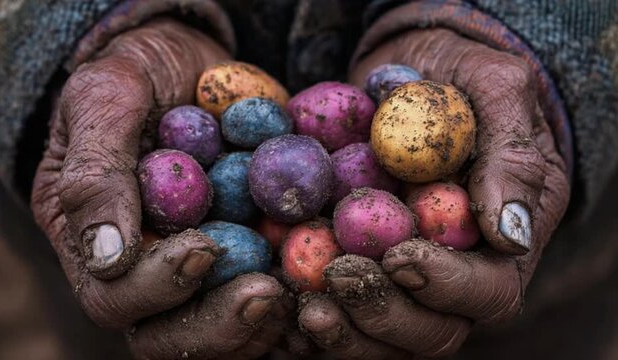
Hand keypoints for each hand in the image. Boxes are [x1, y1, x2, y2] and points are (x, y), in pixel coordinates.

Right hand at [31, 18, 291, 358]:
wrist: (193, 66)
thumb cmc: (139, 72)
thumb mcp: (106, 97)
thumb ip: (96, 170)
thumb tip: (107, 256)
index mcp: (95, 242)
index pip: (115, 298)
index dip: (159, 287)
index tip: (204, 246)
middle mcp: (145, 271)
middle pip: (170, 337)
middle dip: (219, 322)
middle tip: (266, 292)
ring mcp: (199, 270)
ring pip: (224, 332)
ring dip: (264, 322)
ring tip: (303, 287)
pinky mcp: (246, 257)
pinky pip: (268, 298)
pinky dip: (298, 296)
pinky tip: (326, 277)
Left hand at [298, 28, 569, 357]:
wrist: (403, 79)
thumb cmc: (458, 81)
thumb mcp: (495, 92)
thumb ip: (510, 154)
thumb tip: (508, 233)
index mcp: (499, 245)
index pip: (487, 292)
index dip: (445, 285)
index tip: (401, 253)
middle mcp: (450, 277)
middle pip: (430, 332)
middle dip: (384, 310)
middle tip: (340, 273)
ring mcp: (398, 281)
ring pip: (378, 340)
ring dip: (342, 331)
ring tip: (304, 301)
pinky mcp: (353, 270)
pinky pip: (332, 313)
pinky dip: (300, 316)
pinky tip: (276, 299)